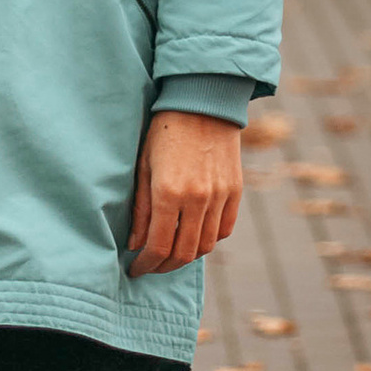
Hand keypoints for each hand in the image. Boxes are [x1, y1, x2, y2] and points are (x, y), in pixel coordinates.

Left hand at [126, 111, 243, 274]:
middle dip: (164, 267)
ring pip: (206, 246)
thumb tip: (135, 244)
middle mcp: (197, 199)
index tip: (135, 268)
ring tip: (172, 254)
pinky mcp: (235, 191)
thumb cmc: (164, 132)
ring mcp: (220, 196)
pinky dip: (210, 240)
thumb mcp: (143, 166)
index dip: (146, 264)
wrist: (202, 101)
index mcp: (168, 192)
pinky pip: (224, 229)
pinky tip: (194, 236)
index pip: (158, 246)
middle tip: (151, 267)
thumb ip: (140, 209)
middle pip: (184, 253)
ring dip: (187, 256)